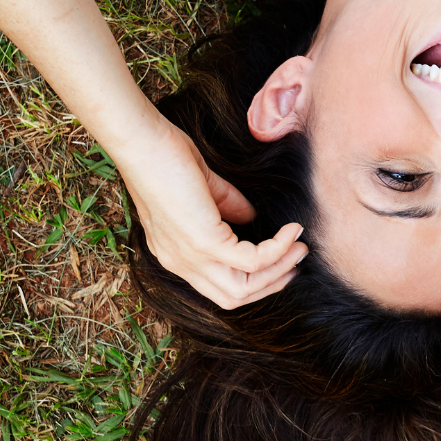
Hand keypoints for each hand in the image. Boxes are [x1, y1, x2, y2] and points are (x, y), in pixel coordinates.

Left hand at [117, 118, 306, 308]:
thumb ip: (226, 205)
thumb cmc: (162, 156)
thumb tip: (252, 216)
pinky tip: (291, 230)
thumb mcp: (201, 188)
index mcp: (177, 254)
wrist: (141, 143)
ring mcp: (191, 256)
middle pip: (234, 297)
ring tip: (299, 247)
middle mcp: (181, 263)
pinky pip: (252, 260)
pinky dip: (278, 248)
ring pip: (244, 288)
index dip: (254, 280)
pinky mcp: (204, 242)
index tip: (281, 261)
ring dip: (279, 270)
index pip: (218, 287)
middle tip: (297, 259)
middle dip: (272, 282)